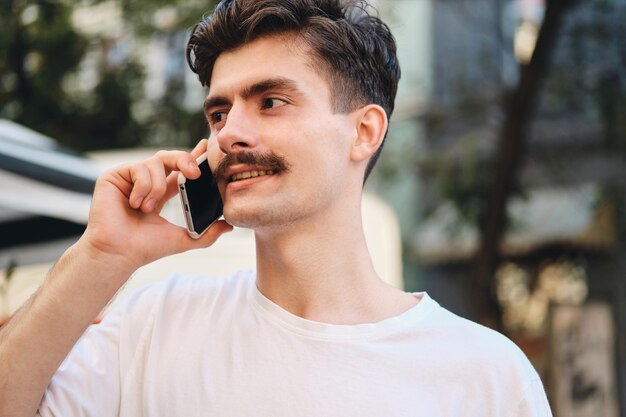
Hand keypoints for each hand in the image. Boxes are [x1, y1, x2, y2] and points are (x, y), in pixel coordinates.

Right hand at [80, 140, 231, 272]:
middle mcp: (144, 182)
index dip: (192, 157)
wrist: (119, 253)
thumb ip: (207, 234)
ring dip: (158, 187)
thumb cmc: (145, 248)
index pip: (179, 170)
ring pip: (156, 163)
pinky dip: (143, 187)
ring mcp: (129, 178)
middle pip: (169, 158)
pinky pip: (139, 168)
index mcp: (159, 193)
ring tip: (148, 208)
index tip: (206, 147)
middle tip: (195, 173)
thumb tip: (229, 225)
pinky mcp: (114, 176)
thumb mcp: (183, 239)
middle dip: (185, 159)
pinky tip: (135, 204)